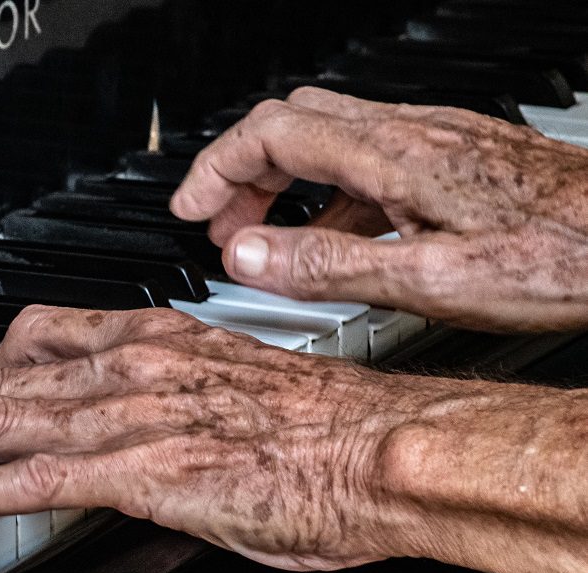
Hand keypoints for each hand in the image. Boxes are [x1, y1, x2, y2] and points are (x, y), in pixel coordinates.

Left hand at [0, 306, 430, 571]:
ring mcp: (126, 416)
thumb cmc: (322, 425)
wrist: (384, 447)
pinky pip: (32, 477)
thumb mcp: (225, 387)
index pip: (25, 340)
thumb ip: (156, 398)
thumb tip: (115, 427)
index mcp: (146, 339)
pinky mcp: (141, 471)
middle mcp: (123, 366)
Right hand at [170, 87, 587, 332]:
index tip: (188, 210)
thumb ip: (330, 267)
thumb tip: (246, 256)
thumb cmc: (562, 260)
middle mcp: (410, 135)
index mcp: (391, 157)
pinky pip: (370, 162)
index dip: (215, 168)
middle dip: (241, 171)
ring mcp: (436, 142)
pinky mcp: (457, 159)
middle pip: (292, 124)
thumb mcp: (431, 282)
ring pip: (331, 139)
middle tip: (219, 224)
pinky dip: (330, 196)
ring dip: (284, 184)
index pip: (270, 134)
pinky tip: (338, 242)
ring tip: (266, 240)